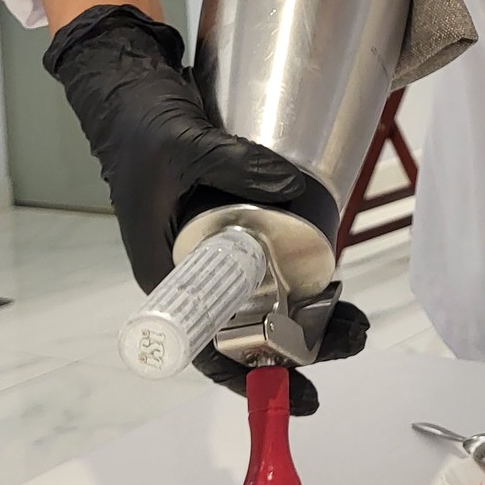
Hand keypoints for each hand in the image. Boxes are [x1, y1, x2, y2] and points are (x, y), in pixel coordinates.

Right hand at [44, 5, 366, 411]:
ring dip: (309, 314)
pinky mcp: (229, 226)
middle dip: (304, 343)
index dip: (253, 377)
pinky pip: (267, 264)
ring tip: (355, 318)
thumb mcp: (184, 146)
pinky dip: (300, 276)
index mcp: (165, 273)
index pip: (208, 346)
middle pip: (248, 329)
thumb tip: (294, 187)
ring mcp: (211, 251)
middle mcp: (190, 273)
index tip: (300, 394)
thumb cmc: (140, 127)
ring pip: (264, 300)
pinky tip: (333, 277)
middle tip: (355, 336)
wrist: (129, 90)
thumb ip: (236, 164)